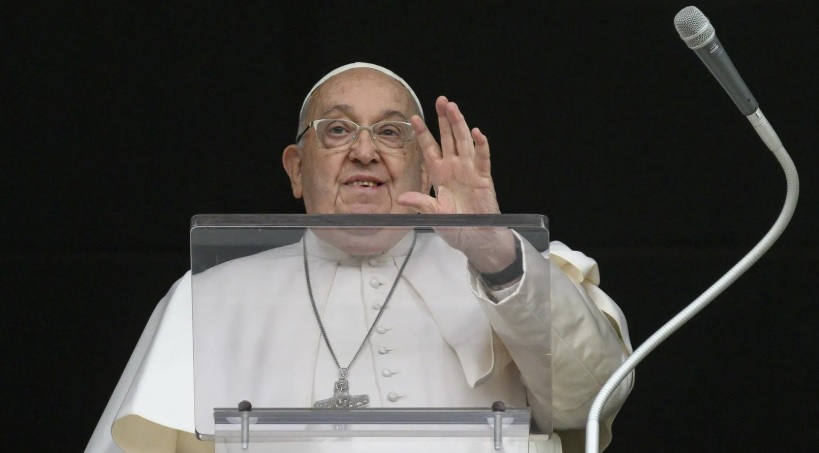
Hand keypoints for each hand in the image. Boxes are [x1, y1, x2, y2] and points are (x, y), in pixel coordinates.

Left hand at [398, 96, 498, 215]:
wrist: (475, 238)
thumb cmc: (455, 225)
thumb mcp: (434, 214)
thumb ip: (420, 203)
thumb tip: (401, 197)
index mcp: (439, 173)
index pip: (430, 148)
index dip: (422, 133)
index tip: (413, 118)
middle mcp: (454, 167)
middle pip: (449, 138)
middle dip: (444, 119)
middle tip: (441, 100)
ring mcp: (470, 170)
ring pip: (464, 142)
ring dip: (459, 124)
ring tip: (453, 108)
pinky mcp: (484, 178)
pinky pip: (482, 159)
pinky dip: (481, 146)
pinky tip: (477, 133)